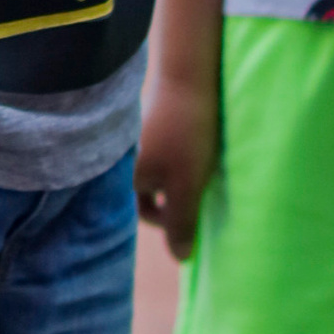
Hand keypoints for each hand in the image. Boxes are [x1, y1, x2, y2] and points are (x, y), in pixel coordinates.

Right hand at [134, 73, 220, 260]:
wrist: (190, 75)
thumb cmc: (187, 136)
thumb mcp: (187, 188)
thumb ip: (182, 225)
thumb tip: (181, 258)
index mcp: (129, 178)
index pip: (148, 211)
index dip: (172, 219)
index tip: (195, 211)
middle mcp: (128, 157)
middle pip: (153, 189)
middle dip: (177, 195)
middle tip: (202, 189)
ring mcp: (140, 135)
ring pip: (161, 166)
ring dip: (181, 173)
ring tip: (205, 165)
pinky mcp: (155, 118)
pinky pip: (165, 146)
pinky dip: (181, 151)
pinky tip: (201, 143)